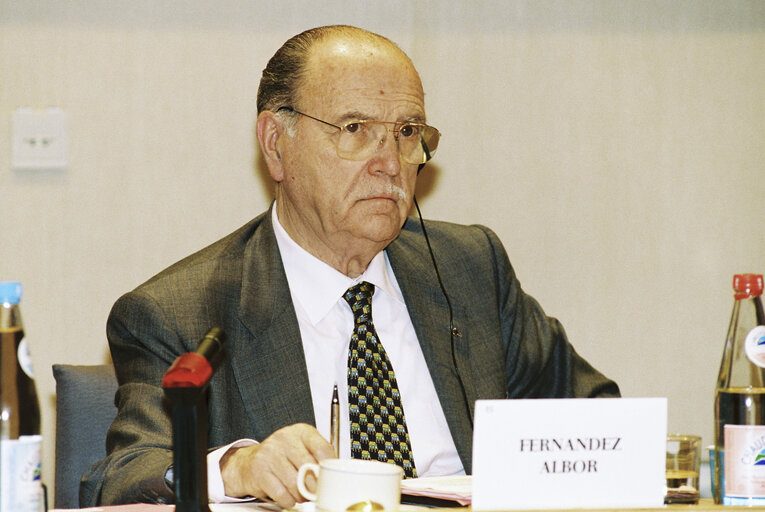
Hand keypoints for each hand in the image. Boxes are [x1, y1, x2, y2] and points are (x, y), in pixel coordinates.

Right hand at [220, 423, 334, 507]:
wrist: (248, 462)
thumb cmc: (281, 456)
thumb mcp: (302, 449)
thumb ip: (317, 458)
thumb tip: (332, 475)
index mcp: (301, 431)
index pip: (322, 449)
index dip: (328, 468)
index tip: (329, 478)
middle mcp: (285, 439)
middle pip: (310, 468)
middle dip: (315, 486)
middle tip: (315, 491)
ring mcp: (270, 453)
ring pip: (296, 484)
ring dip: (301, 495)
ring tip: (300, 493)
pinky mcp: (259, 471)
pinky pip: (282, 494)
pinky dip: (288, 500)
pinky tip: (287, 495)